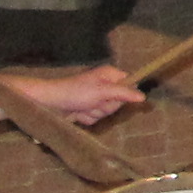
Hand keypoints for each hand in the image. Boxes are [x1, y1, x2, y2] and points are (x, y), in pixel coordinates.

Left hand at [15, 64, 145, 124]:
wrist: (48, 103)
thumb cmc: (76, 92)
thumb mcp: (102, 91)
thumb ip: (124, 93)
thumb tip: (143, 97)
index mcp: (110, 75)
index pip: (130, 84)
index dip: (127, 94)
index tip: (117, 98)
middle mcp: (105, 86)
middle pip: (120, 101)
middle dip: (107, 106)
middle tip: (95, 102)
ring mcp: (96, 98)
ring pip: (107, 111)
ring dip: (96, 112)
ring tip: (83, 107)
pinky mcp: (87, 109)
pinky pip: (96, 117)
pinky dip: (88, 117)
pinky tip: (78, 113)